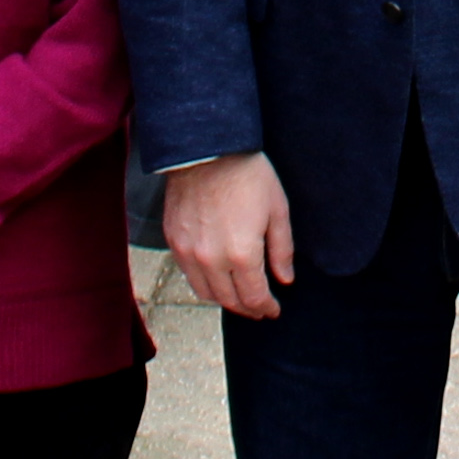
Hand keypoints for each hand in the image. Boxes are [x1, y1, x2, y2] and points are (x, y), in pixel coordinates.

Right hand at [162, 152, 295, 321]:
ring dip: (224, 299)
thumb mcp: (277, 210)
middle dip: (248, 309)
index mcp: (242, 254)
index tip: (274, 310)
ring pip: (205, 293)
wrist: (207, 149)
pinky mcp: (173, 240)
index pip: (254, 297)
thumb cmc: (247, 175)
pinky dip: (204, 282)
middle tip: (259, 308)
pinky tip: (217, 276)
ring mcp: (188, 252)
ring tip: (239, 296)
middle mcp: (212, 259)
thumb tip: (285, 280)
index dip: (266, 308)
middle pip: (229, 301)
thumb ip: (282, 250)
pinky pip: (188, 274)